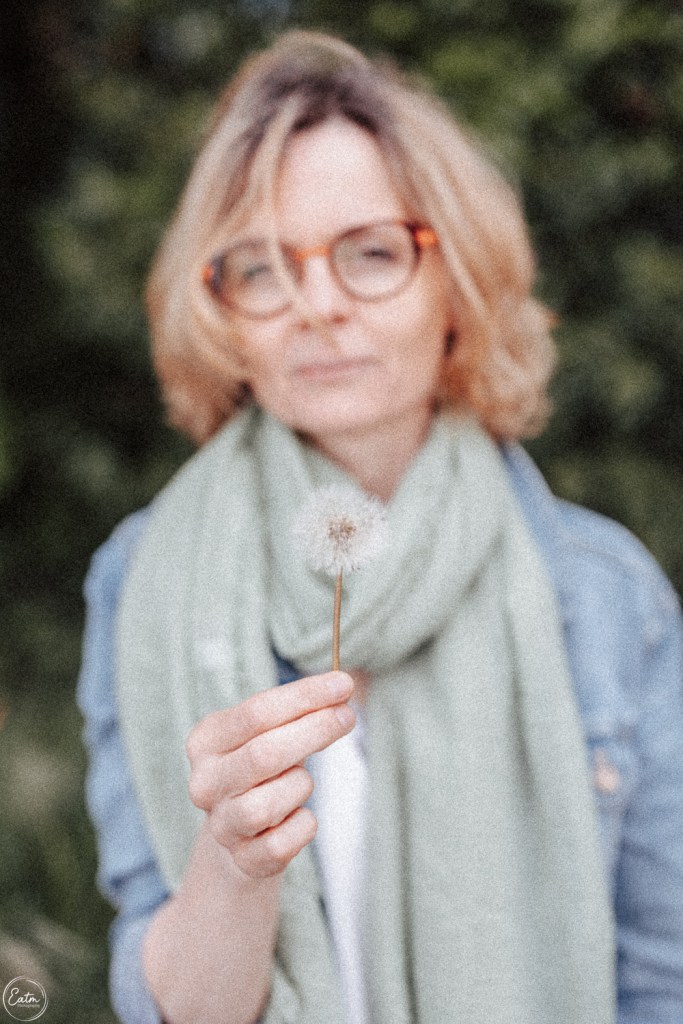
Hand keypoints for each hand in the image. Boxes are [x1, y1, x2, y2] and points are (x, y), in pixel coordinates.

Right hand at [186, 672, 354, 878]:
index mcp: (205, 741)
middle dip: (314, 731)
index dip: (304, 696)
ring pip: (271, 803)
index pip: (256, 712)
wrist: (242, 833)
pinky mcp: (243, 860)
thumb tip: (340, 687)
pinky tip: (299, 816)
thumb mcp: (269, 732)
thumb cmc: (263, 768)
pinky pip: (284, 843)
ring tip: (300, 782)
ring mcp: (221, 825)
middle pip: (264, 753)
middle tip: (346, 717)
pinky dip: (302, 826)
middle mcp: (204, 783)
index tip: (342, 684)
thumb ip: (298, 710)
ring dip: (301, 786)